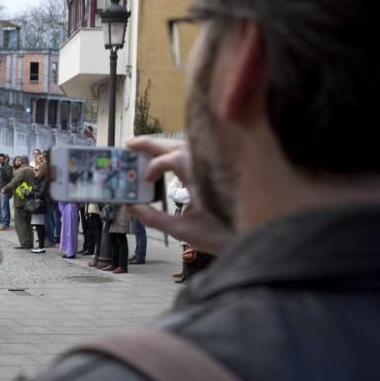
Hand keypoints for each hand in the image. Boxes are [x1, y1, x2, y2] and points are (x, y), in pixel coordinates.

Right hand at [126, 137, 234, 255]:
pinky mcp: (216, 171)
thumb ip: (153, 218)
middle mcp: (206, 165)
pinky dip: (175, 152)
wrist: (250, 237)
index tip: (145, 182)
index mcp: (199, 176)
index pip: (170, 159)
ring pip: (184, 146)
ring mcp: (213, 166)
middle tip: (129, 144)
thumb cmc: (218, 234)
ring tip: (143, 148)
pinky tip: (165, 158)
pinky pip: (192, 153)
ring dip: (163, 146)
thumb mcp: (181, 229)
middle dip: (150, 143)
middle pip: (175, 144)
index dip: (153, 167)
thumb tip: (130, 207)